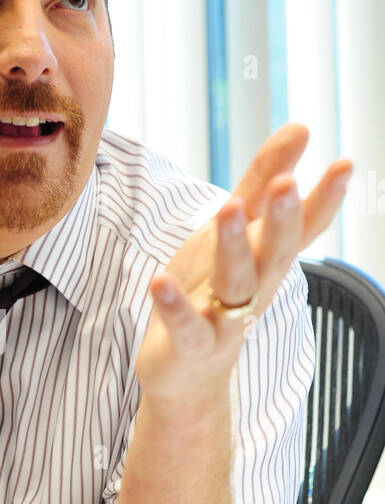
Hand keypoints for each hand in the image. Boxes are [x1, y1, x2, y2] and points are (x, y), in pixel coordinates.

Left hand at [135, 123, 352, 403]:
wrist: (188, 375)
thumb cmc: (213, 293)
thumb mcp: (238, 232)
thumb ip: (263, 181)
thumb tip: (301, 128)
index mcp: (266, 260)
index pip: (302, 228)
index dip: (323, 200)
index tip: (344, 165)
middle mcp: (254, 289)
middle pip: (275, 252)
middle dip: (284, 219)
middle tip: (289, 182)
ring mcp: (224, 320)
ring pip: (235, 282)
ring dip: (234, 247)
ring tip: (229, 208)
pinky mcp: (190, 345)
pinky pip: (186, 327)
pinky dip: (174, 306)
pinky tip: (160, 282)